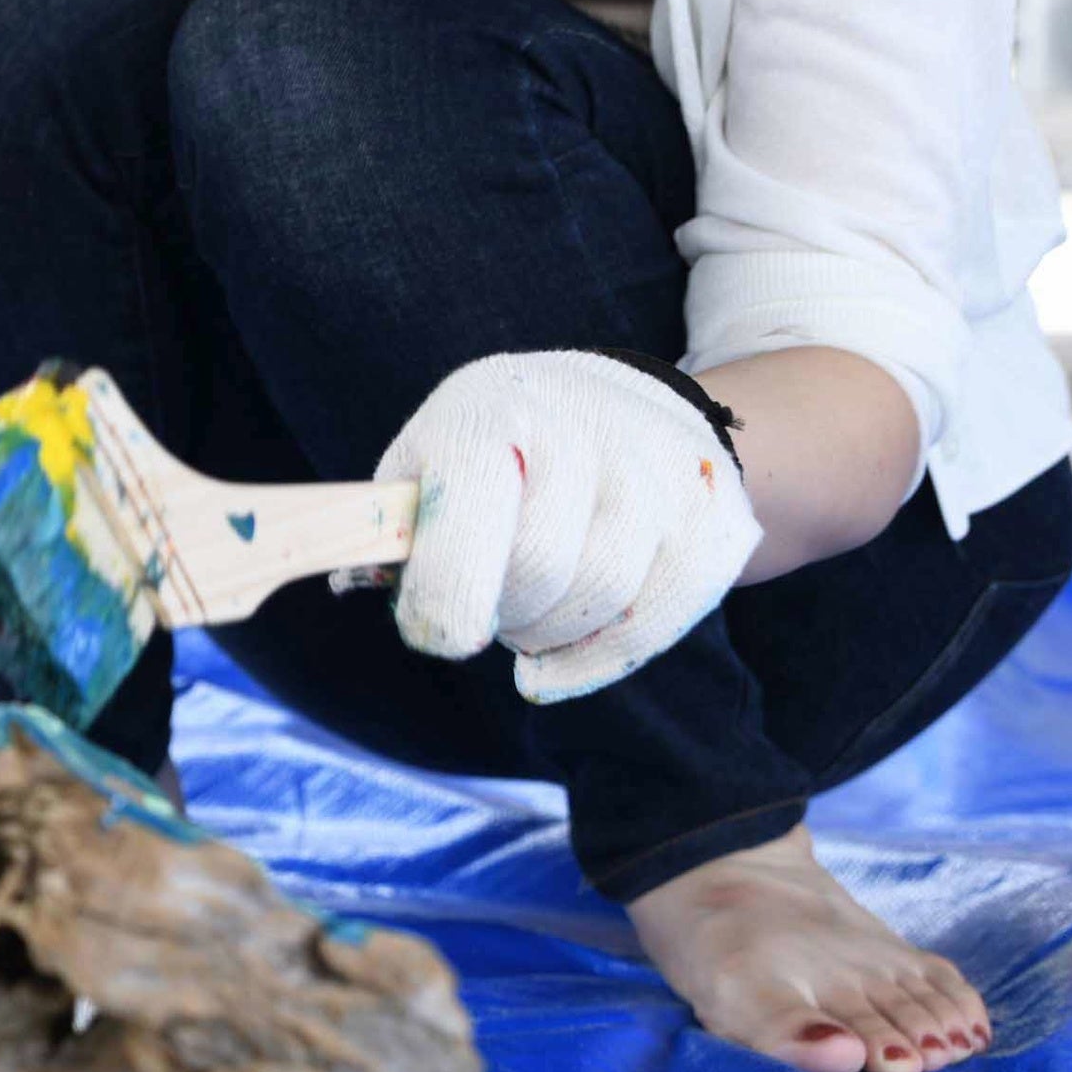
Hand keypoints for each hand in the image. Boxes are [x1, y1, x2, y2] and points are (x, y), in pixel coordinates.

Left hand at [380, 351, 760, 704]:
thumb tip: (357, 577)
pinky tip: (557, 663)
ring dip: (547, 635)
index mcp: (490, 411)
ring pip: (600, 601)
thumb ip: (397, 522)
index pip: (467, 521)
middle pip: (538, 572)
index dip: (444, 600)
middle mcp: (584, 426)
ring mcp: (659, 470)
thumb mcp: (432, 458)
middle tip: (487, 608)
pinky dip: (597, 661)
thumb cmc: (499, 451)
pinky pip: (659, 622)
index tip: (435, 633)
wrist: (626, 408)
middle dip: (500, 613)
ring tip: (528, 610)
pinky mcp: (714, 518)